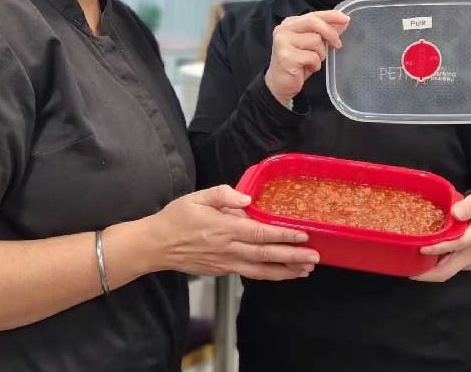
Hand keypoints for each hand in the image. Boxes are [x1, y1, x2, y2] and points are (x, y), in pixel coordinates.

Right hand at [148, 185, 319, 280]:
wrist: (156, 246)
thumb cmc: (176, 218)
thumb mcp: (196, 198)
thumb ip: (222, 195)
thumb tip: (247, 199)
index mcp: (223, 228)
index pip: (259, 233)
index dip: (282, 236)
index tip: (303, 235)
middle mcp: (228, 249)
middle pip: (266, 255)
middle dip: (292, 257)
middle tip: (315, 257)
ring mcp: (226, 263)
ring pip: (261, 271)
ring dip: (286, 271)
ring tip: (306, 270)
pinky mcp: (222, 271)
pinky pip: (250, 274)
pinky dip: (269, 275)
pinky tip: (283, 273)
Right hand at [265, 10, 349, 105]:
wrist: (279, 84)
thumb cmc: (296, 64)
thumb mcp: (312, 46)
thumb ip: (324, 33)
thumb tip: (343, 23)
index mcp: (290, 23)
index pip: (313, 14)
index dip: (331, 15)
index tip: (345, 19)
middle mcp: (284, 29)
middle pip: (313, 22)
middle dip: (330, 32)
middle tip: (338, 44)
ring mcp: (283, 42)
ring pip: (315, 41)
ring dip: (320, 54)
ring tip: (312, 61)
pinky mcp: (286, 56)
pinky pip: (312, 57)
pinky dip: (315, 64)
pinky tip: (308, 68)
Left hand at [410, 194, 470, 282]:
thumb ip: (469, 205)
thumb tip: (455, 213)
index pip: (456, 244)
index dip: (438, 248)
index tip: (421, 248)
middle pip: (448, 270)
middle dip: (427, 274)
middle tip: (408, 271)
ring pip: (447, 272)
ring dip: (429, 272)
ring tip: (410, 268)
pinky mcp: (468, 263)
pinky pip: (450, 268)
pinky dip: (436, 267)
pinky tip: (422, 261)